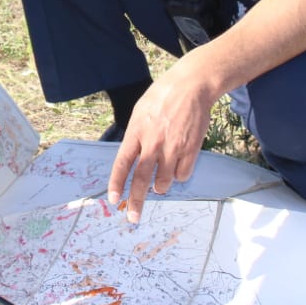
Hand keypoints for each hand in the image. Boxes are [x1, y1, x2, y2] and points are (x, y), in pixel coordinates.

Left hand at [107, 62, 216, 222]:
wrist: (191, 86)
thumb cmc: (163, 96)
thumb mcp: (139, 112)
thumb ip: (135, 136)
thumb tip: (131, 158)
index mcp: (137, 132)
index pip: (122, 163)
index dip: (117, 183)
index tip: (113, 199)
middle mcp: (153, 142)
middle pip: (142, 179)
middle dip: (136, 202)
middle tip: (132, 217)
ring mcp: (173, 147)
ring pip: (164, 181)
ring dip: (160, 187)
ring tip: (159, 183)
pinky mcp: (190, 149)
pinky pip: (182, 175)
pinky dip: (178, 176)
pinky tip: (177, 167)